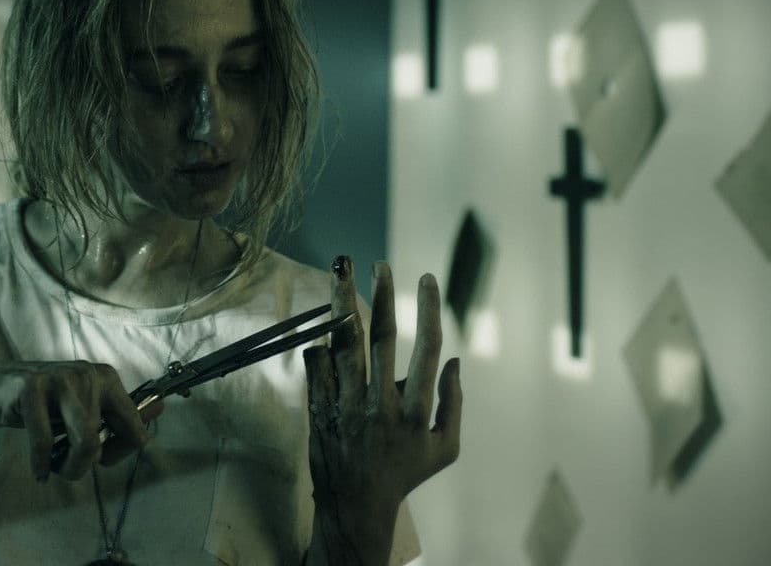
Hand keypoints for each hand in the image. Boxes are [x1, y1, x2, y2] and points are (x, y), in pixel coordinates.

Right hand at [0, 361, 153, 481]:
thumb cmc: (35, 405)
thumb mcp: (78, 408)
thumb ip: (115, 413)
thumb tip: (160, 408)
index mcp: (106, 377)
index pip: (136, 427)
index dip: (119, 453)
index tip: (99, 458)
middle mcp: (88, 373)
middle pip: (105, 438)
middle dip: (87, 464)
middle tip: (70, 467)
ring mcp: (59, 377)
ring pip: (84, 440)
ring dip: (69, 467)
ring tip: (55, 469)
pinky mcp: (30, 387)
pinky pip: (45, 440)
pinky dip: (42, 463)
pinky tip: (38, 469)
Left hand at [303, 258, 461, 512]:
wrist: (355, 505)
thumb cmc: (405, 473)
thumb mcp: (445, 448)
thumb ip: (453, 404)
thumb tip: (454, 361)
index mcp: (416, 411)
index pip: (426, 348)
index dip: (428, 309)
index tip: (426, 278)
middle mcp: (381, 405)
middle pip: (381, 338)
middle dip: (381, 296)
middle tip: (380, 264)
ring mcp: (347, 407)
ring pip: (344, 345)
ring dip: (342, 303)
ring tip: (341, 268)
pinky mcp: (320, 411)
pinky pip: (317, 367)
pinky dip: (320, 343)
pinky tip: (322, 322)